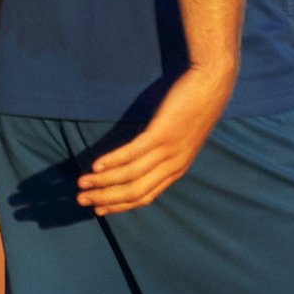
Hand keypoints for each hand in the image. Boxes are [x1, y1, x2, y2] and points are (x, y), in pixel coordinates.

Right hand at [77, 62, 235, 215]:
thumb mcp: (181, 138)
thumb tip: (142, 160)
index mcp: (176, 169)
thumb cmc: (194, 107)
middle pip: (134, 191)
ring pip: (130, 175)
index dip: (118, 205)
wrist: (212, 85)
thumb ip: (164, 153)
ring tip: (82, 182)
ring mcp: (168, 150)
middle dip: (105, 198)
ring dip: (103, 182)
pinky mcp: (162, 133)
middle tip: (81, 200)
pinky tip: (96, 164)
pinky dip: (112, 161)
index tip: (97, 208)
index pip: (143, 197)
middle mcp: (173, 165)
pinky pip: (133, 153)